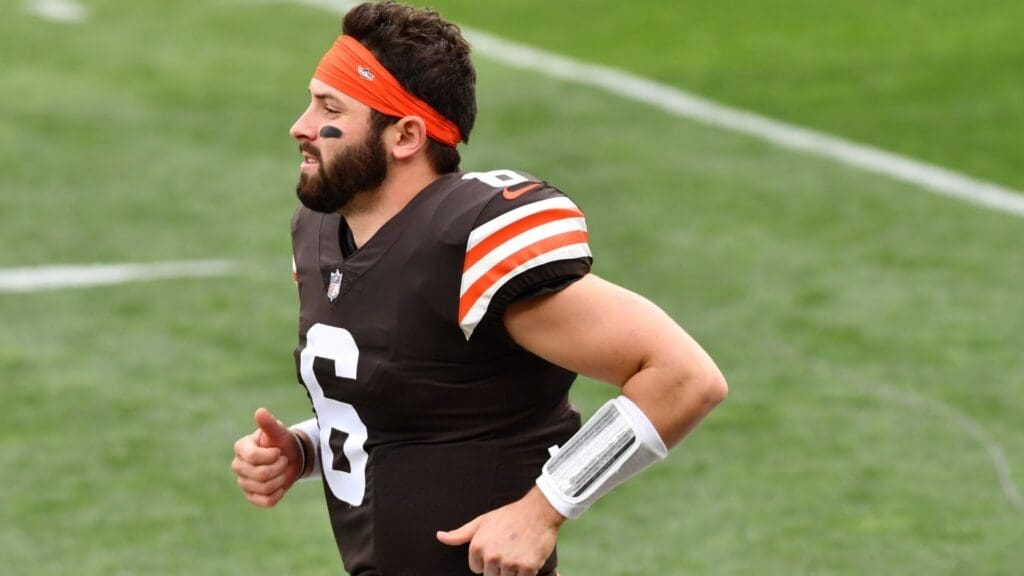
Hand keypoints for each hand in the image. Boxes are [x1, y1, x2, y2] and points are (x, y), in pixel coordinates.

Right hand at [231, 407, 302, 506]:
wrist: (291, 458)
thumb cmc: (282, 442)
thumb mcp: (278, 432)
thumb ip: (269, 424)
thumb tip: (260, 411)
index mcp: (241, 448)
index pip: (253, 457)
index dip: (271, 456)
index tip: (279, 451)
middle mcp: (238, 465)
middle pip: (259, 475)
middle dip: (279, 468)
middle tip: (283, 460)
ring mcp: (243, 482)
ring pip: (264, 488)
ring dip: (280, 480)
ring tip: (282, 471)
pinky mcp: (251, 496)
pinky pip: (265, 502)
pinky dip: (277, 495)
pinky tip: (280, 487)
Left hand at [436, 487, 565, 575]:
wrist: (538, 511)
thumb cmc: (509, 516)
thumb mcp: (482, 521)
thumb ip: (460, 534)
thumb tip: (439, 536)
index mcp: (478, 547)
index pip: (477, 569)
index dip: (487, 559)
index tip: (497, 547)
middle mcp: (492, 556)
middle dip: (500, 566)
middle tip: (510, 548)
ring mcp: (509, 563)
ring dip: (513, 570)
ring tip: (519, 551)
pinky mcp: (527, 568)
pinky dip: (527, 571)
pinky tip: (528, 556)